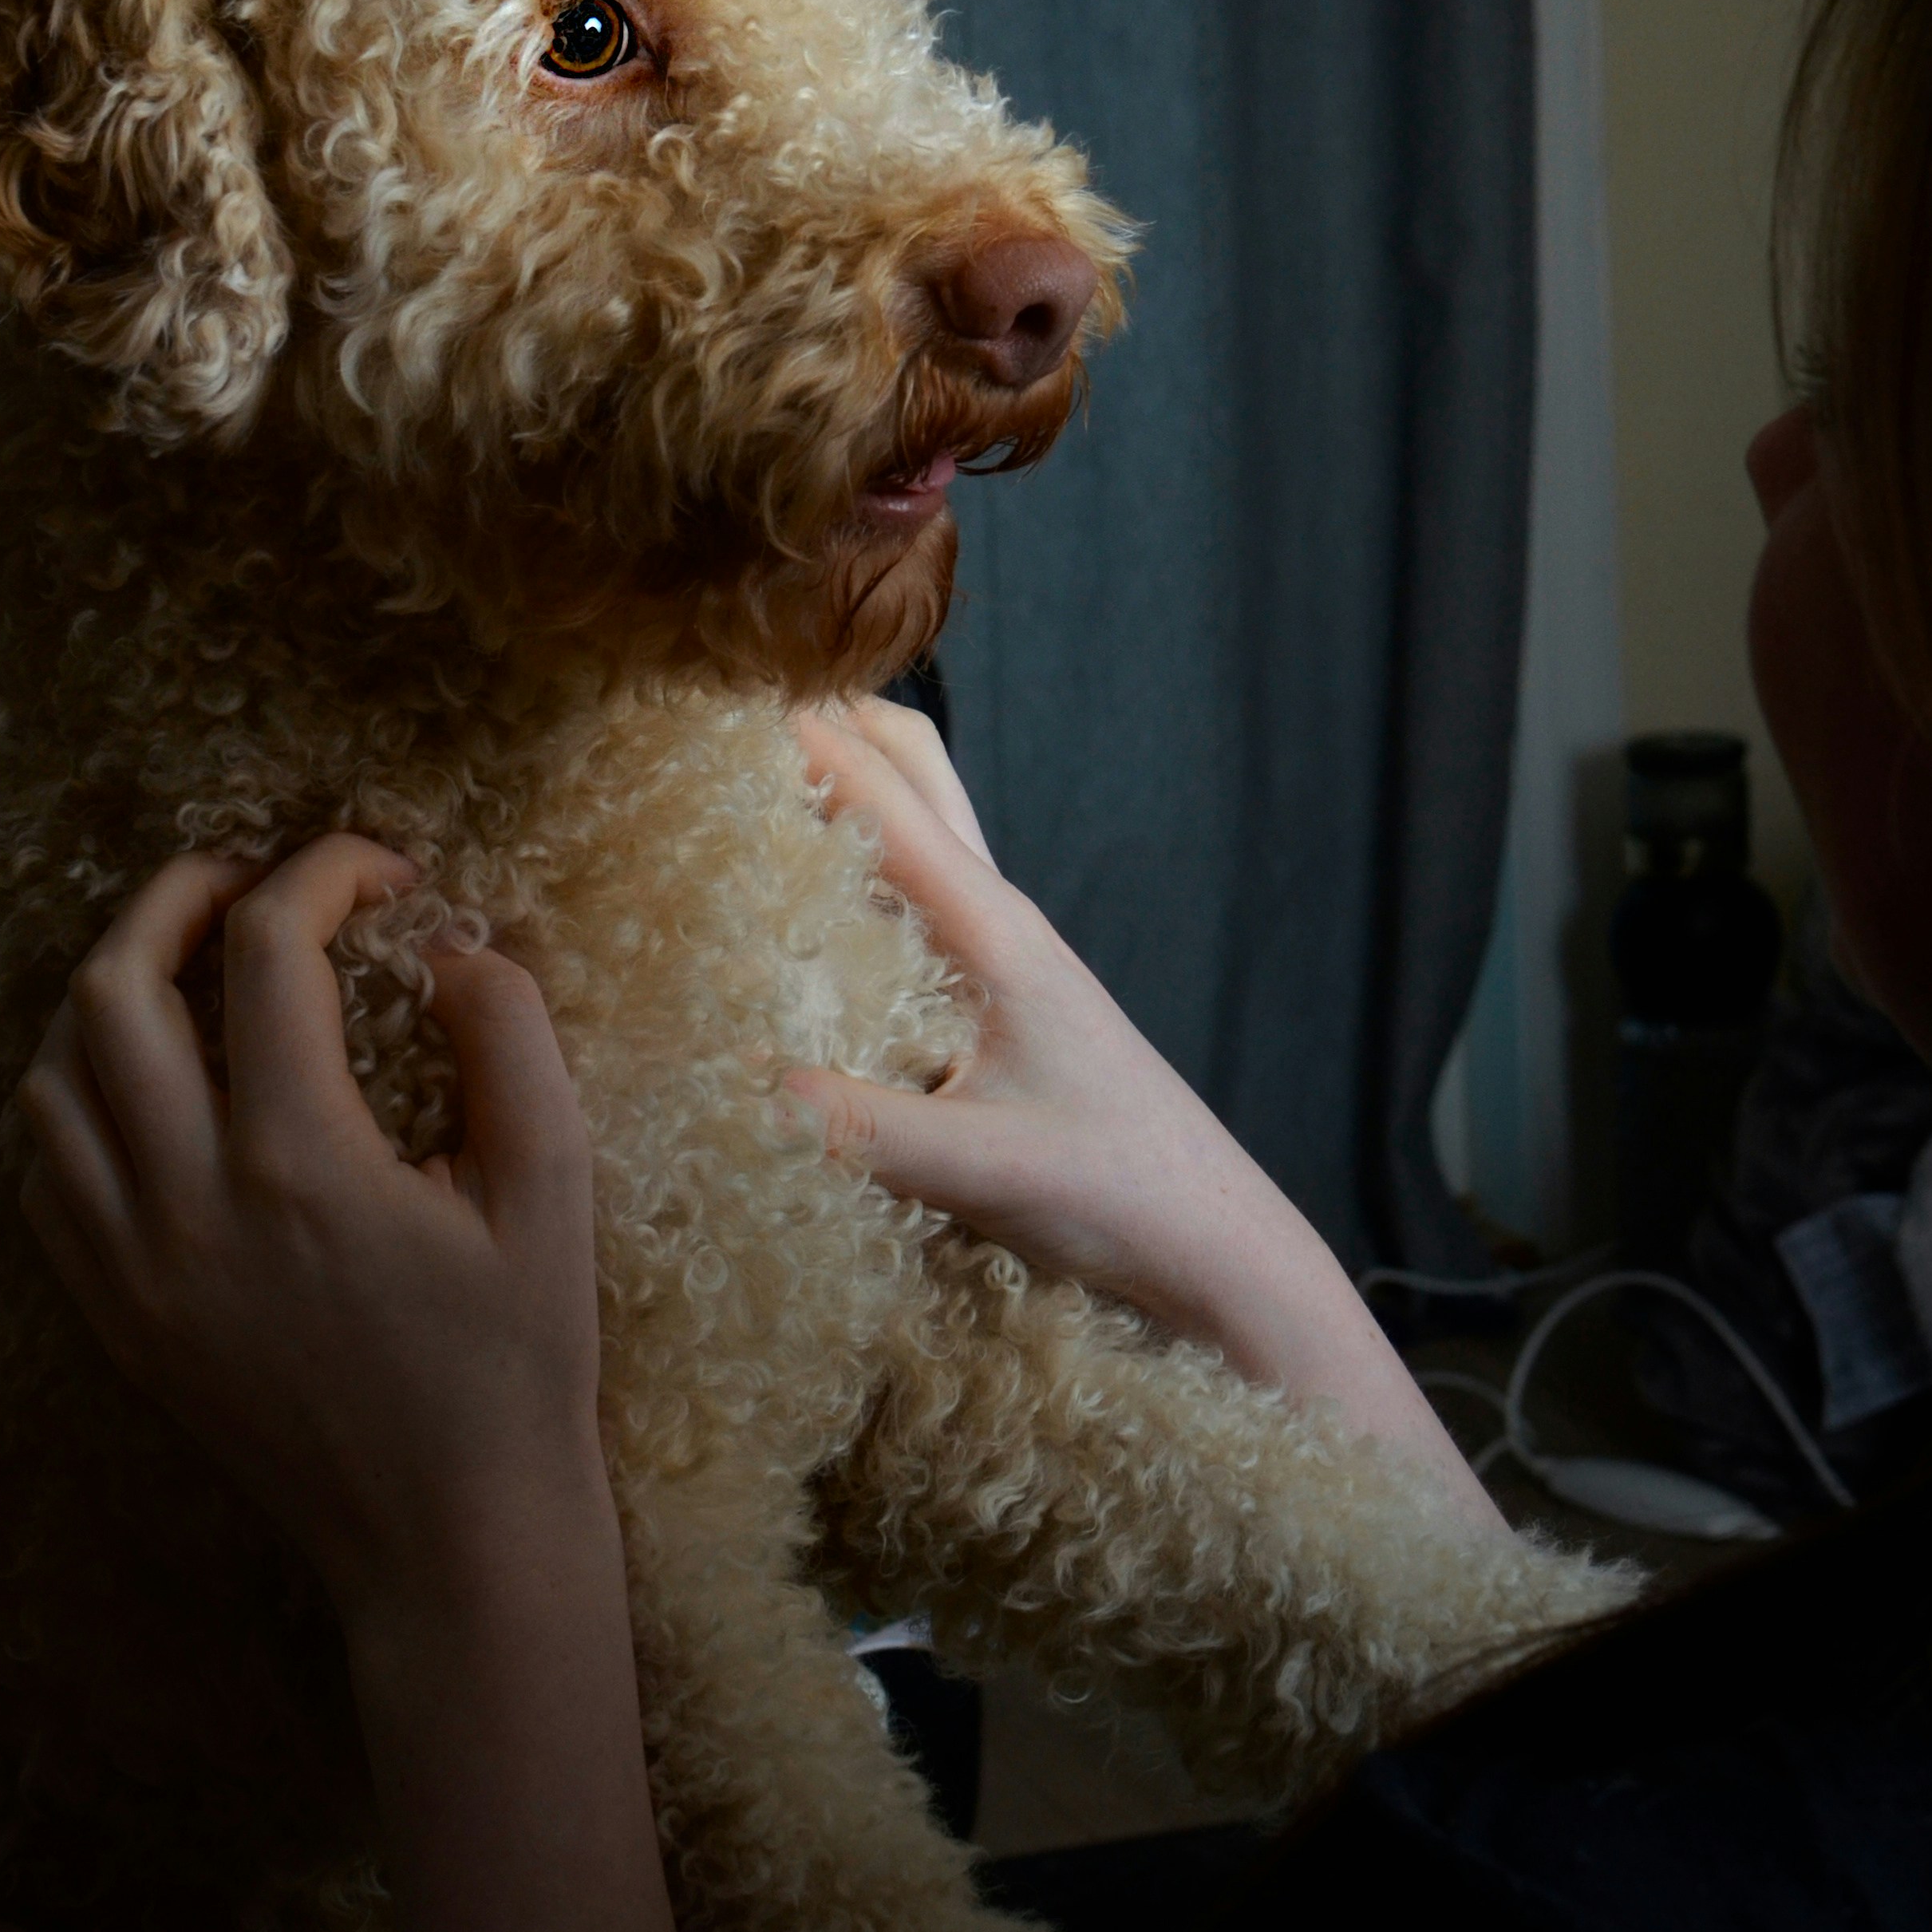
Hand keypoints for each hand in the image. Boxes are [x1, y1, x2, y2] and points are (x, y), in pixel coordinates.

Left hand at [18, 837, 608, 1633]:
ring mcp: (133, 1267)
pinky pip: (45, 1174)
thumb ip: (512, 1047)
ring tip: (192, 970)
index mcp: (301, 1163)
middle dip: (179, 895)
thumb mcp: (555, 1197)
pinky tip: (152, 1089)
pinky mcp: (116, 1318)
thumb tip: (452, 953)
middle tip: (249, 879)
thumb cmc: (517, 1371)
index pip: (271, 952)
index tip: (382, 873)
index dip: (326, 874)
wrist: (448, 1543)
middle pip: (113, 986)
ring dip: (111, 992)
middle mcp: (188, 1204)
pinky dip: (77, 1101)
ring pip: (53, 1076)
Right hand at [788, 704, 1497, 1521]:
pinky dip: (865, 870)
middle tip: (734, 700)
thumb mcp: (981, 1171)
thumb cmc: (1123, 1196)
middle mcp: (1004, 928)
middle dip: (836, 717)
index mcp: (999, 936)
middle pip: (919, 773)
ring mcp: (1009, 965)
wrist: (1217, 1249)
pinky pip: (922, 908)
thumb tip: (730, 1088)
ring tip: (752, 775)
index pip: (885, 802)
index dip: (800, 734)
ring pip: (924, 832)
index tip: (714, 682)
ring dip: (852, 786)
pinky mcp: (1004, 1012)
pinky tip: (808, 911)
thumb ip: (857, 1130)